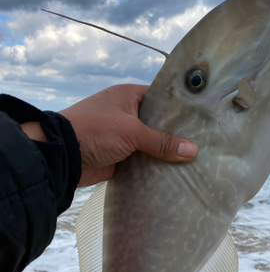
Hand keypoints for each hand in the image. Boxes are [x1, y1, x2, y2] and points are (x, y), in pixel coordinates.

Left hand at [59, 84, 198, 186]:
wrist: (62, 156)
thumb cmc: (95, 130)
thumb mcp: (132, 132)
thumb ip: (162, 142)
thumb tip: (193, 151)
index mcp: (128, 97)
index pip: (160, 99)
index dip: (179, 109)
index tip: (201, 119)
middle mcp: (126, 114)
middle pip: (157, 125)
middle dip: (175, 135)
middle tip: (203, 143)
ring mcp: (122, 137)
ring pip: (150, 145)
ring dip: (165, 154)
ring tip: (195, 161)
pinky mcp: (119, 158)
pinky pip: (141, 162)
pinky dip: (153, 168)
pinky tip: (174, 174)